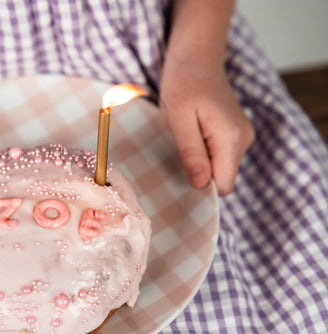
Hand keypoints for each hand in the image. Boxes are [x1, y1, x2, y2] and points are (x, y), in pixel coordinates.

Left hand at [159, 58, 254, 194]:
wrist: (196, 57)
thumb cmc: (183, 84)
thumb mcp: (178, 120)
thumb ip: (191, 153)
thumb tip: (201, 184)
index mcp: (232, 138)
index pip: (224, 185)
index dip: (202, 186)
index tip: (181, 172)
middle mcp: (244, 139)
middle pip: (222, 178)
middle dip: (200, 172)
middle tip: (179, 148)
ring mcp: (243, 135)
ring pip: (220, 167)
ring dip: (200, 160)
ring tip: (186, 135)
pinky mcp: (236, 132)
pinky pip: (220, 155)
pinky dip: (205, 152)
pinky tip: (193, 133)